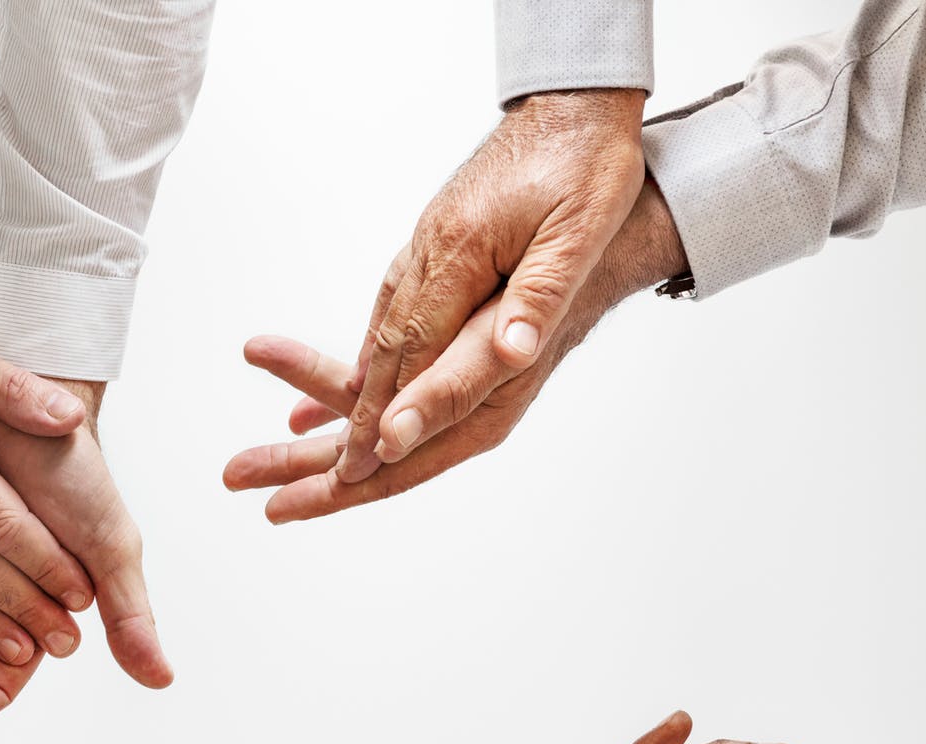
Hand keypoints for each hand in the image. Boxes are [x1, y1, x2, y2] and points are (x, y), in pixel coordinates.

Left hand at [225, 180, 684, 522]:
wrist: (609, 230)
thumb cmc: (573, 261)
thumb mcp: (529, 305)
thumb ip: (474, 363)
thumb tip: (422, 418)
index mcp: (481, 410)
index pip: (399, 458)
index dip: (340, 478)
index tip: (286, 498)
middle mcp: (464, 410)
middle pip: (371, 454)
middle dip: (300, 471)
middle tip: (234, 477)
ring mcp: (453, 389)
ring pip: (366, 423)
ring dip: (301, 435)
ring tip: (241, 458)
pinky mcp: (445, 362)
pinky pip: (381, 392)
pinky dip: (333, 399)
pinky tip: (297, 414)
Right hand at [333, 89, 645, 483]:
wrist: (575, 96)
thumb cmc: (588, 159)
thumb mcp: (579, 231)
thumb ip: (541, 295)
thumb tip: (511, 353)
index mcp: (461, 252)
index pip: (416, 351)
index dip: (389, 413)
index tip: (363, 462)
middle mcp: (433, 247)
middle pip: (388, 344)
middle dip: (360, 410)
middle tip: (339, 464)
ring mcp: (431, 237)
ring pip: (385, 320)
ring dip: (362, 378)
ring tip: (337, 421)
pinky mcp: (441, 231)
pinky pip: (397, 296)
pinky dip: (377, 337)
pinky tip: (369, 359)